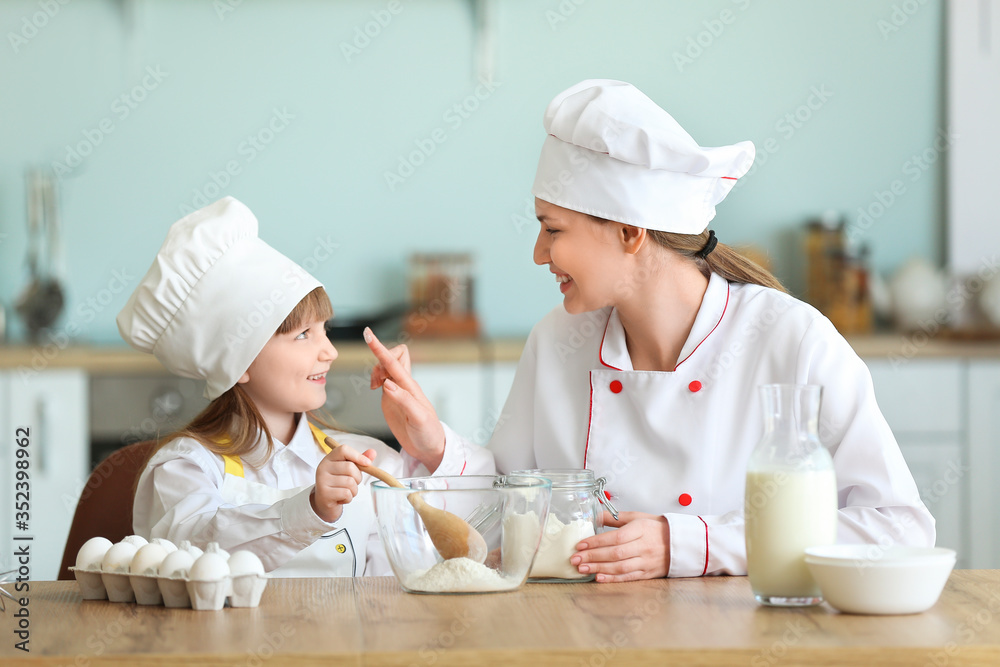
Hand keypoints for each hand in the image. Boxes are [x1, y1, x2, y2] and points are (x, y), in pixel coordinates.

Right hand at [310, 444, 375, 522]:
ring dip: (354, 490)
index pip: (343, 450)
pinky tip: (341, 498)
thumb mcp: (349, 470)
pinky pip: (346, 493)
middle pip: (350, 467)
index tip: (367, 463)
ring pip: (350, 482)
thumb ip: (359, 461)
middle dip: (358, 478)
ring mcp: (322, 481)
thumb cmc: (339, 483)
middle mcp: (323, 467)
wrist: (324, 502)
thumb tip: (373, 452)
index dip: (358, 455)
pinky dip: (349, 498)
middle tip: (353, 483)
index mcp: (329, 459)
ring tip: (346, 492)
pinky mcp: (324, 494)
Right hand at [364, 327, 445, 470]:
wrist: (429, 447)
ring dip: (375, 371)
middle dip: (378, 361)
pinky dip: (375, 378)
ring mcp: (397, 391)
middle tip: (376, 381)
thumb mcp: (418, 418)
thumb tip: (388, 384)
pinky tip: (375, 387)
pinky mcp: (391, 398)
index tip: (368, 334)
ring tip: (374, 386)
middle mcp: (404, 385)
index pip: (394, 362)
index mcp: (410, 387)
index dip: (380, 349)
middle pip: (391, 357)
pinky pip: (382, 378)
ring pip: (385, 367)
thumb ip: (403, 400)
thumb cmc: (428, 433)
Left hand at [569, 511, 670, 582]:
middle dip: (593, 557)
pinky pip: (628, 577)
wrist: (681, 542)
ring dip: (599, 568)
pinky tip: (598, 578)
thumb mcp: (638, 517)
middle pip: (615, 553)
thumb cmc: (656, 528)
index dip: (596, 542)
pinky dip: (612, 579)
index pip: (615, 537)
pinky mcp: (648, 574)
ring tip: (582, 569)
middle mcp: (643, 546)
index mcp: (640, 529)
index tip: (580, 545)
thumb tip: (595, 516)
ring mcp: (646, 562)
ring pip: (620, 567)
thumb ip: (615, 517)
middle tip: (575, 559)